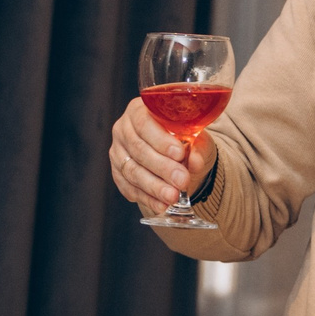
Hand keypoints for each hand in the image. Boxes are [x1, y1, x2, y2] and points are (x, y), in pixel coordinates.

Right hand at [107, 99, 215, 214]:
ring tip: (172, 197)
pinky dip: (146, 198)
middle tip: (182, 181)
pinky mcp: (117, 173)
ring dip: (154, 186)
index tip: (180, 154)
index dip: (161, 140)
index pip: (144, 123)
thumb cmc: (185, 139)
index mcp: (139, 110)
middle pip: (138, 149)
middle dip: (162, 168)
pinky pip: (128, 188)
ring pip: (131, 171)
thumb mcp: (196, 137)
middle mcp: (123, 129)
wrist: (177, 154)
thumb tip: (195, 162)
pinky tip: (160, 205)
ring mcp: (117, 152)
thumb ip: (197, 147)